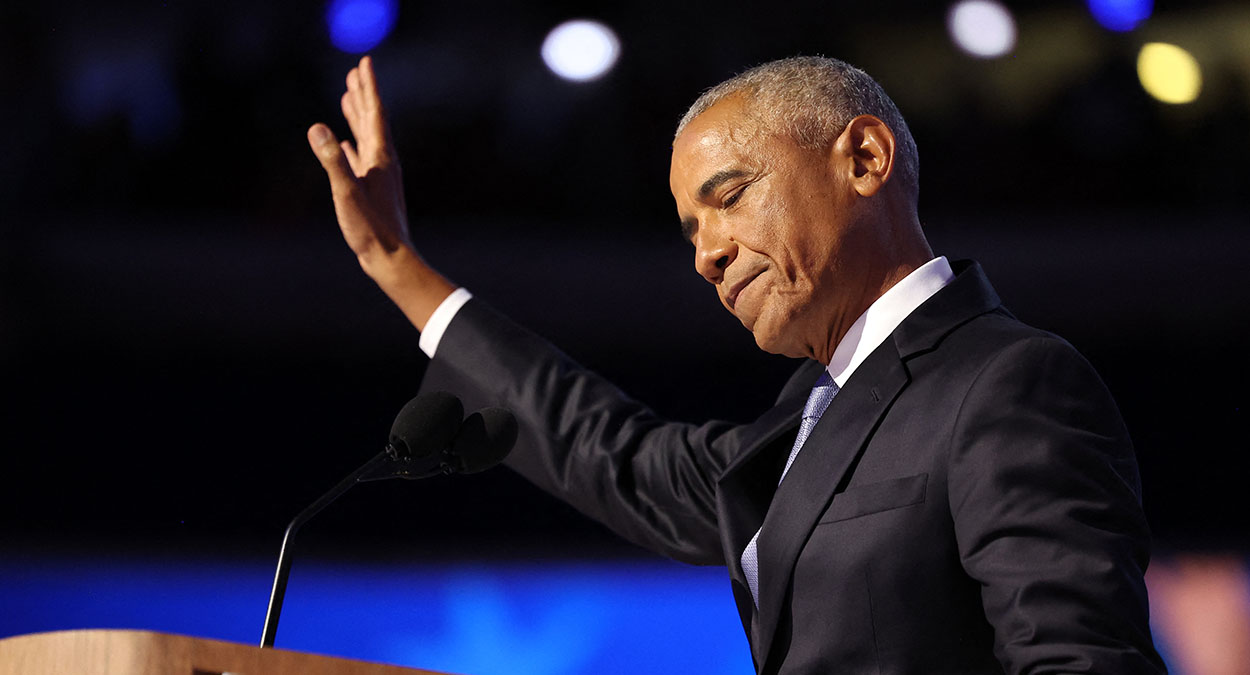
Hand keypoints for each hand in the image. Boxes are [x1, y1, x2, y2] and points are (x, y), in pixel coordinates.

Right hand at [308, 55, 409, 264]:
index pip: (374, 113)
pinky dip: (352, 146)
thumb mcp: (347, 192)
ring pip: (367, 137)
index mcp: (381, 157)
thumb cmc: (371, 229)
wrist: (390, 259)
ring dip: (357, 116)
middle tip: (355, 71)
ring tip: (348, 97)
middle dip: (363, 95)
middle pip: (372, 120)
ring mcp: (379, 175)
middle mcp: (383, 162)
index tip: (364, 62)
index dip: (369, 87)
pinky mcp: (373, 190)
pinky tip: (344, 144)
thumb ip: (332, 160)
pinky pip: (361, 159)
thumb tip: (318, 127)